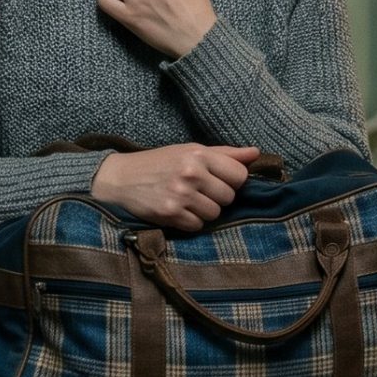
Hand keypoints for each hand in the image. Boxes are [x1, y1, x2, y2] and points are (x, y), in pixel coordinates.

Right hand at [91, 144, 262, 230]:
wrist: (121, 178)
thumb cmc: (160, 162)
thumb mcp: (190, 151)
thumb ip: (225, 154)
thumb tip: (256, 153)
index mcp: (199, 154)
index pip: (240, 175)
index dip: (232, 181)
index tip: (219, 180)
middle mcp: (191, 173)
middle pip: (229, 197)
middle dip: (218, 197)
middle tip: (200, 191)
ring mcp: (180, 195)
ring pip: (215, 214)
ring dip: (204, 211)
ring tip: (188, 201)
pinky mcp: (170, 214)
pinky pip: (197, 226)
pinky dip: (190, 221)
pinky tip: (178, 211)